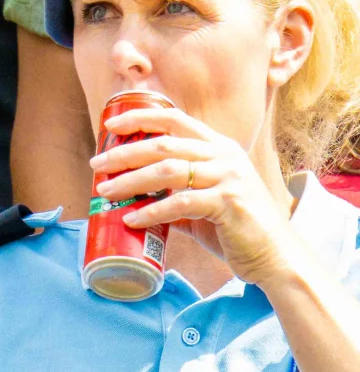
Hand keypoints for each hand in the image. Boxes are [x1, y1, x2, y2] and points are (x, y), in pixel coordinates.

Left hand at [92, 96, 302, 284]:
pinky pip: (180, 203)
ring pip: (168, 170)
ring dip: (131, 181)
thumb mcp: (203, 201)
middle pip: (164, 144)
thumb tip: (131, 198)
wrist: (274, 254)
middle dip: (125, 153)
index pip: (175, 120)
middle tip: (97, 165)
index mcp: (218, 147)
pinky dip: (151, 211)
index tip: (111, 125)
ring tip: (105, 192)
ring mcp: (229, 177)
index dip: (141, 118)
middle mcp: (225, 156)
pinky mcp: (229, 203)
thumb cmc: (236, 227)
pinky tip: (131, 219)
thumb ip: (174, 193)